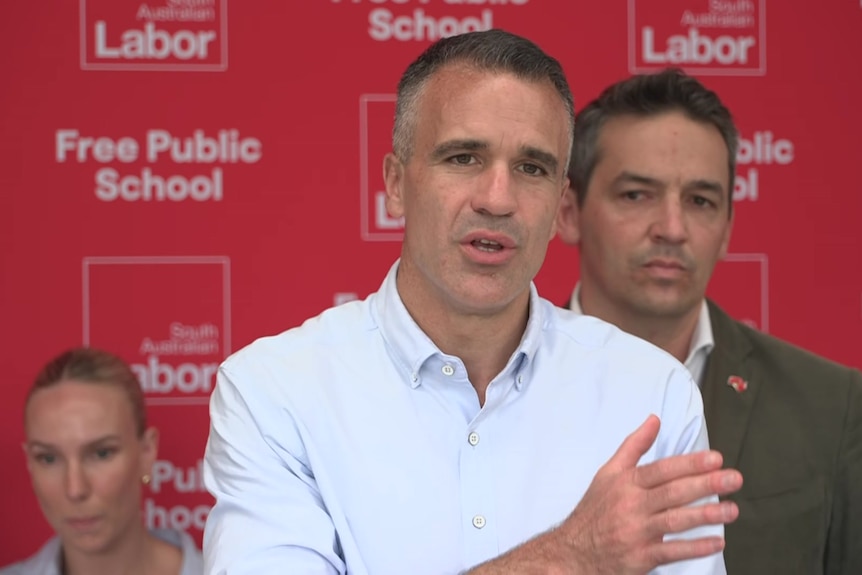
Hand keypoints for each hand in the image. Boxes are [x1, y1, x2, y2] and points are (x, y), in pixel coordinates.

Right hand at [553, 415, 741, 574]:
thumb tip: (654, 420)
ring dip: (706, 515)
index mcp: (626, 483)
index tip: (715, 459)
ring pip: (676, 521)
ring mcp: (637, 532)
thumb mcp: (608, 473)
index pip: (662, 470)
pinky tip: (717, 541)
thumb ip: (634, 446)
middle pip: (673, 493)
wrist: (575, 550)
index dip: (689, 464)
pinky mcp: (641, 557)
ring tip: (732, 509)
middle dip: (706, 485)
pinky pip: (673, 552)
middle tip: (733, 479)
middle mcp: (632, 505)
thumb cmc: (596, 510)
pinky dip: (696, 547)